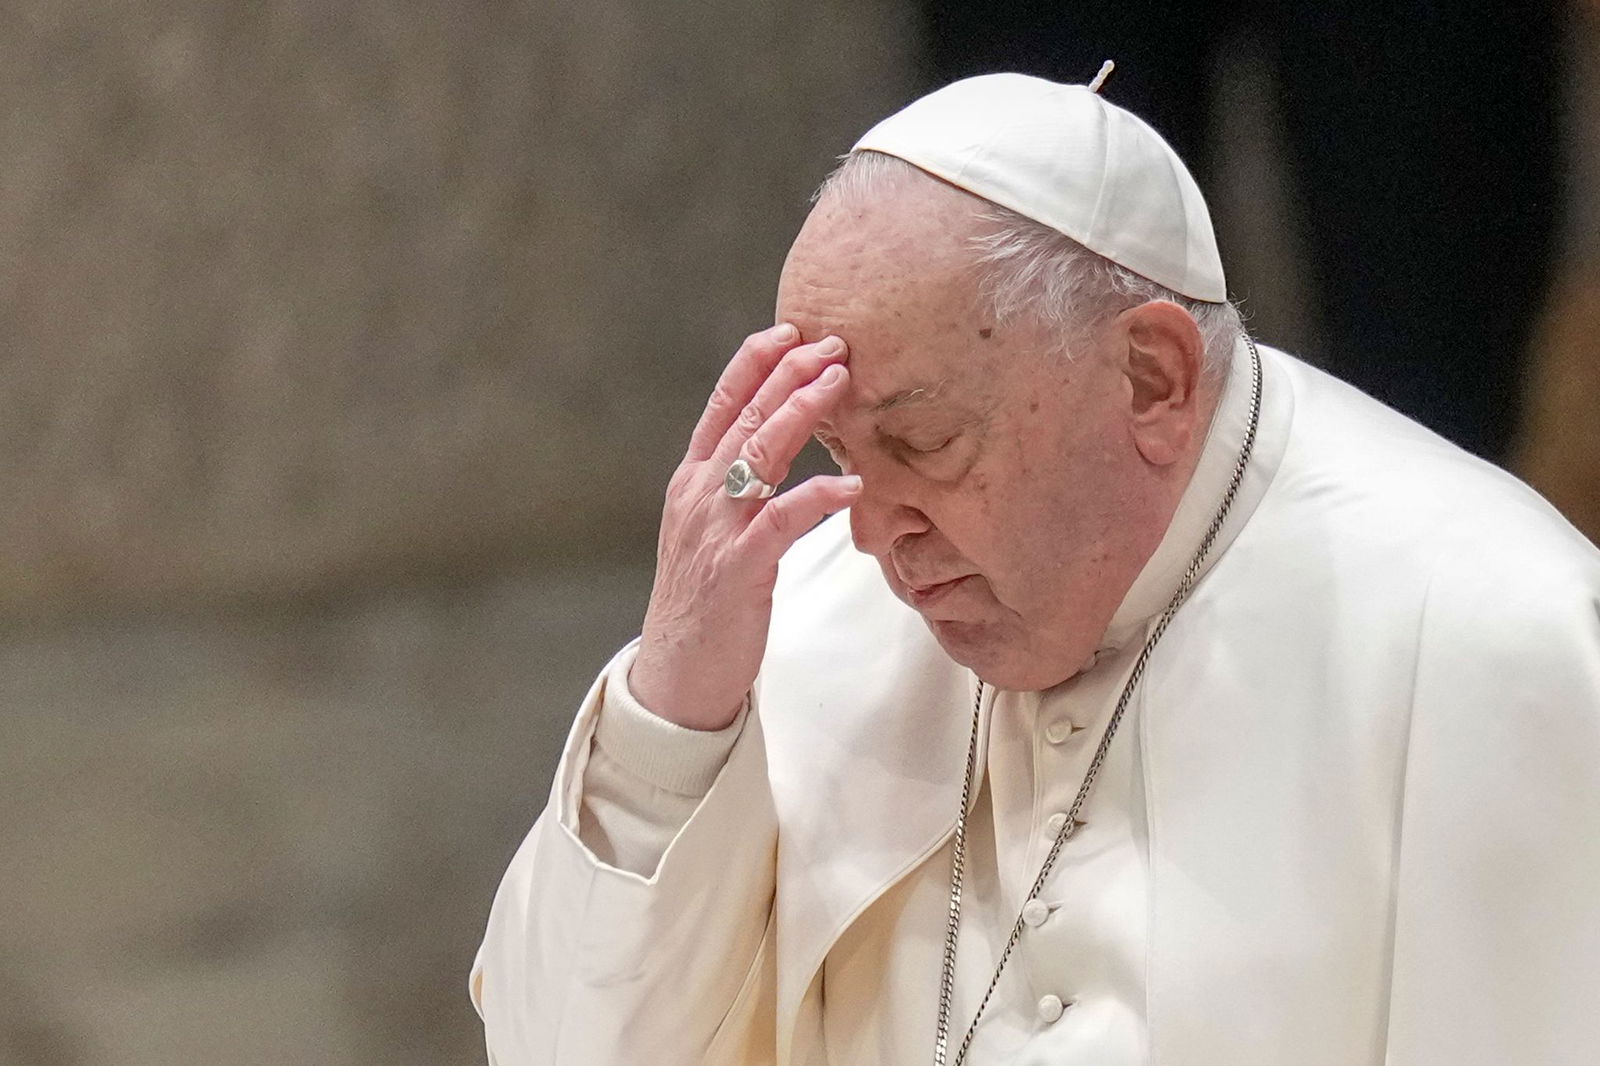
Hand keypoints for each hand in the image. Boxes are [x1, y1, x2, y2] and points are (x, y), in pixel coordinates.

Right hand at [629, 324, 858, 729]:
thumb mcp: (714, 531)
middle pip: (744, 417)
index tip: (790, 329)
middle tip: (833, 342)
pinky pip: (780, 521)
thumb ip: (740, 487)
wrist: (678, 674)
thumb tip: (779, 446)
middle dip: (788, 374)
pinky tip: (851, 484)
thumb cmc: (706, 602)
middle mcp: (697, 495)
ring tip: (840, 383)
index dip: (754, 362)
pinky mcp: (738, 569)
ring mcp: (714, 530)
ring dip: (800, 413)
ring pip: (757, 454)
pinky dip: (816, 497)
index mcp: (692, 482)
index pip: (721, 405)